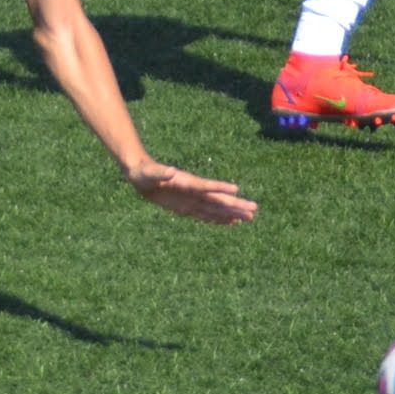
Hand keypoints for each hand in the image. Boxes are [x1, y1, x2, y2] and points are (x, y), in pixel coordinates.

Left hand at [125, 161, 258, 223]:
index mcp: (187, 182)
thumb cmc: (144, 172)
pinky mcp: (187, 208)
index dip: (220, 188)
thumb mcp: (149, 173)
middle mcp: (194, 192)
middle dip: (236, 205)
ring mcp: (192, 200)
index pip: (207, 186)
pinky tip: (230, 222)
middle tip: (254, 210)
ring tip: (249, 218)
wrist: (140, 176)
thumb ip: (160, 173)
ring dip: (232, 214)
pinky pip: (206, 215)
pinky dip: (218, 219)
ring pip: (216, 209)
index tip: (236, 190)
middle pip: (218, 200)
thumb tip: (170, 171)